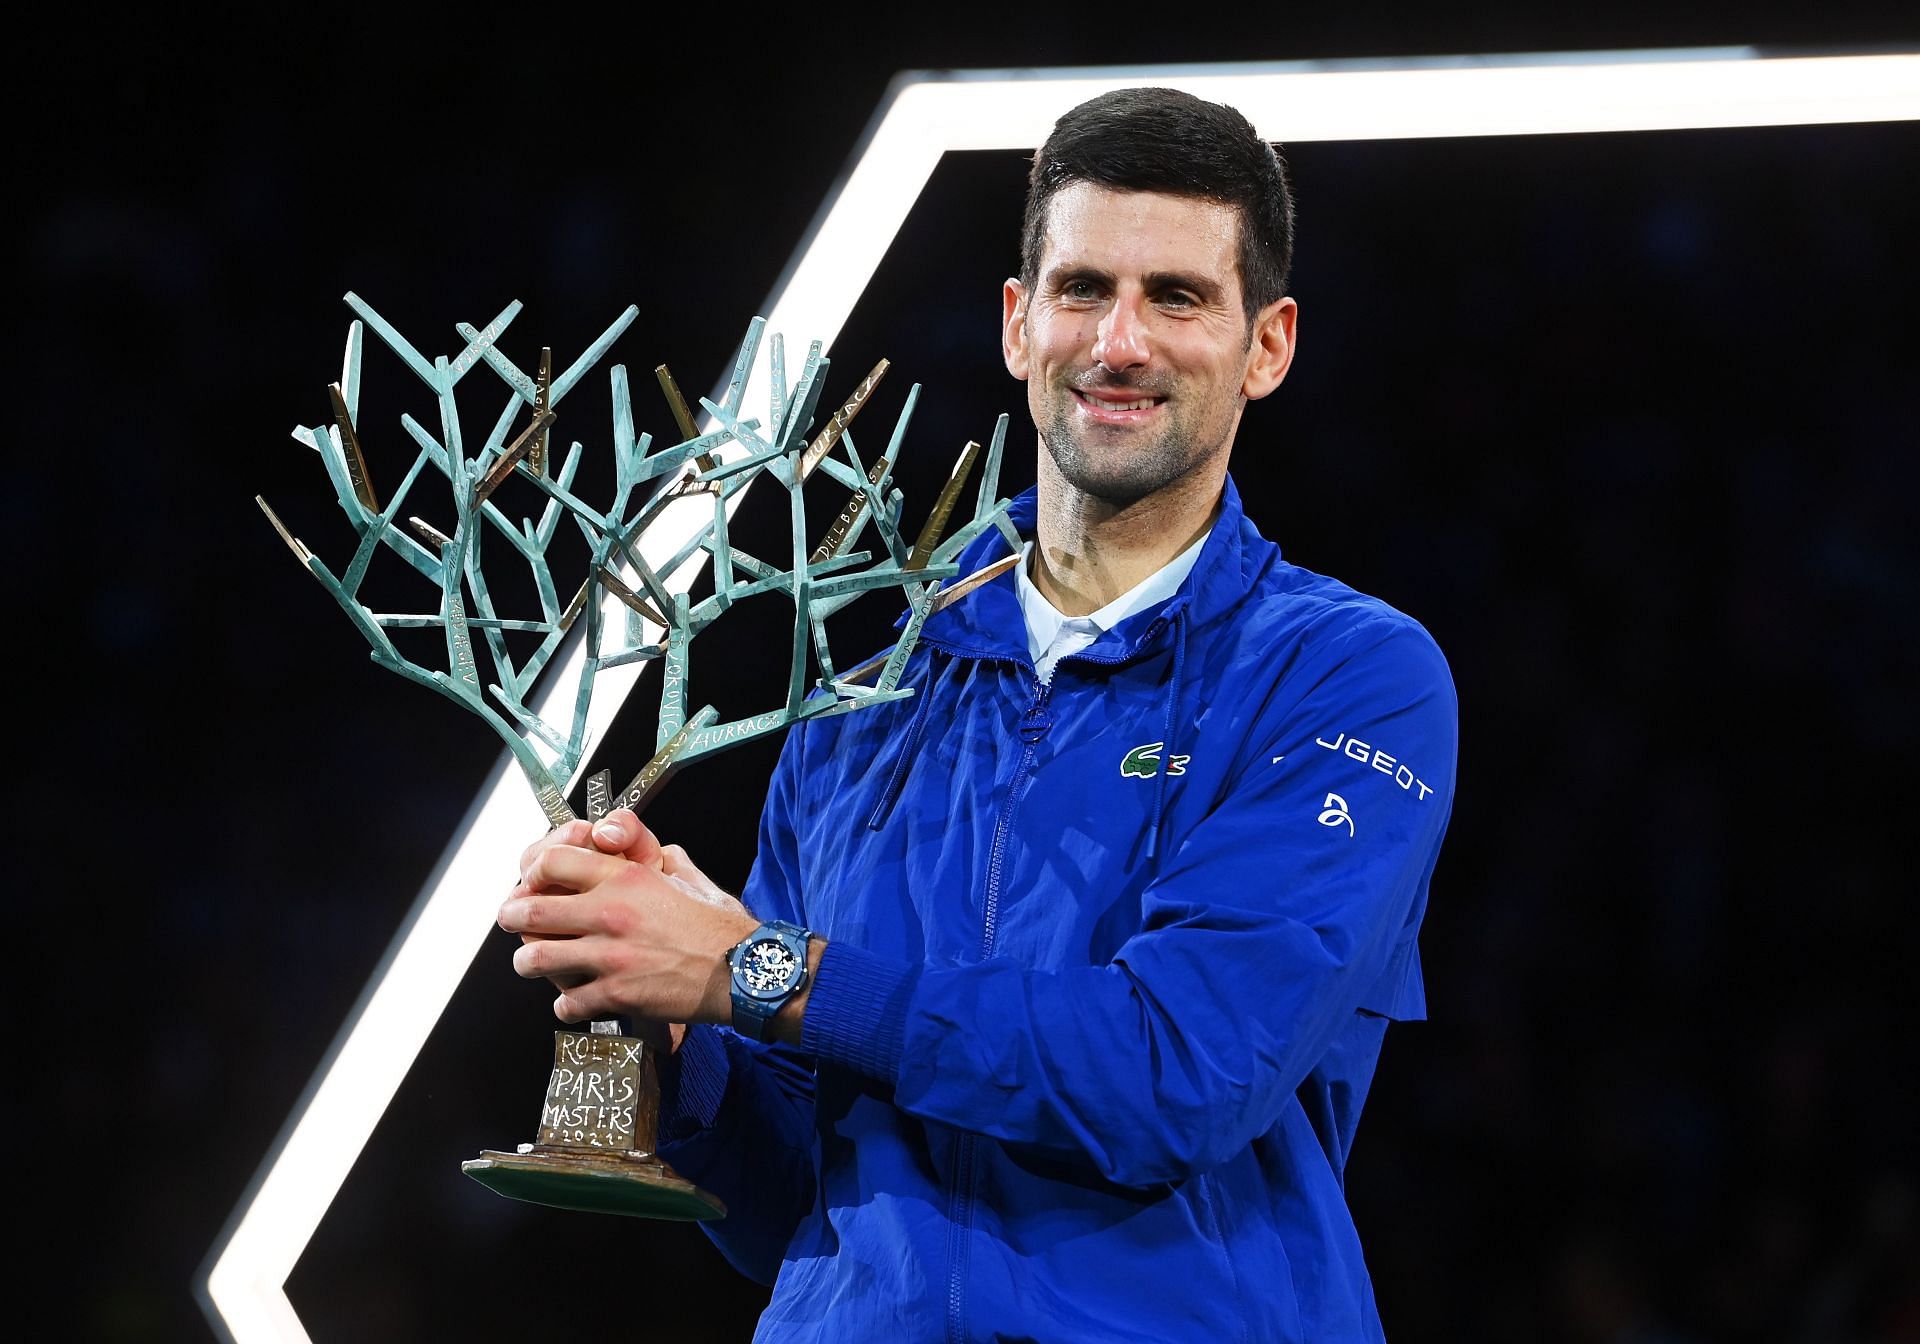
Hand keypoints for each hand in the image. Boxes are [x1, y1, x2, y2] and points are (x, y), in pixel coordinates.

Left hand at [501, 810, 757, 1027]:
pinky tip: (575, 1001)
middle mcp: (609, 912)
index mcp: (625, 877)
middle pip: (529, 911)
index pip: (551, 861)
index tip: (531, 883)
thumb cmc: (720, 925)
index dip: (533, 872)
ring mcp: (609, 956)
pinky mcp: (616, 994)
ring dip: (531, 962)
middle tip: (511, 922)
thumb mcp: (689, 877)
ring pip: (536, 959)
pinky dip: (566, 1005)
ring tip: (534, 964)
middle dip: (512, 918)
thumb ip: (663, 860)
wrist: (742, 969)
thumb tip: (655, 852)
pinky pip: (567, 1002)